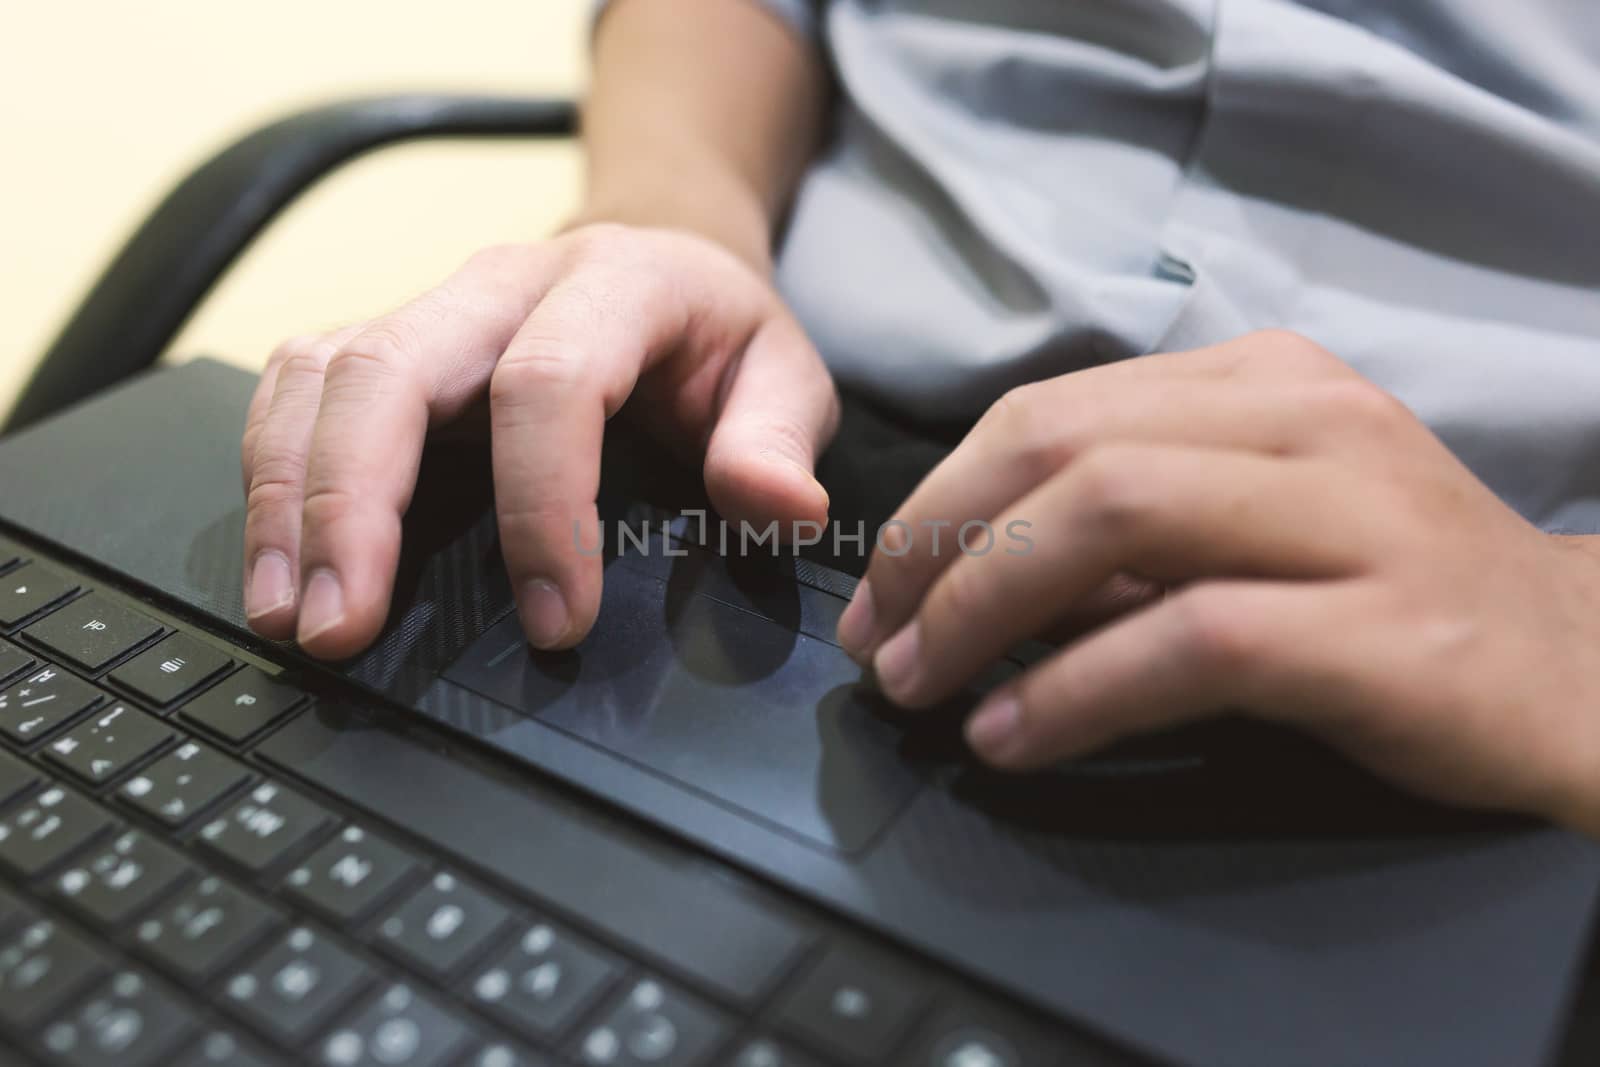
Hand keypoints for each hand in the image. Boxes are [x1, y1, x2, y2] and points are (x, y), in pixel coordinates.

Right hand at [241, 225, 837, 657]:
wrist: (663, 251)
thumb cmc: (717, 334)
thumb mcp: (784, 376)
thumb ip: (778, 440)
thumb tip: (779, 510)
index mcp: (615, 285)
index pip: (550, 384)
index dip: (543, 508)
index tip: (557, 622)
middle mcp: (502, 283)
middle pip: (392, 369)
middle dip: (354, 503)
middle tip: (342, 625)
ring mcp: (430, 305)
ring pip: (324, 374)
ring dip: (289, 498)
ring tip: (289, 611)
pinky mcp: (385, 339)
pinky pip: (298, 383)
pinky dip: (270, 469)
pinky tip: (275, 558)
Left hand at [837, 330, 1599, 832]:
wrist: (1584, 671)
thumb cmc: (1394, 596)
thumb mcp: (1256, 526)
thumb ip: (1132, 532)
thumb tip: (971, 574)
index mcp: (1261, 382)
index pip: (1051, 409)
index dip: (939, 496)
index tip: (884, 583)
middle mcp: (1306, 421)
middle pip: (1061, 447)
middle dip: (939, 545)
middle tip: (882, 639)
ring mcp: (1353, 516)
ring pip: (1114, 516)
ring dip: (983, 609)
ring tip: (924, 683)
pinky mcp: (1383, 629)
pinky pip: (1188, 640)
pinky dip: (1072, 692)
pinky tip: (1012, 737)